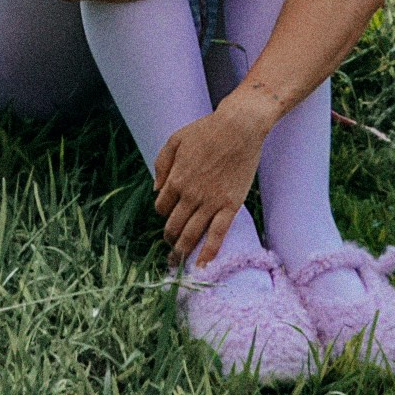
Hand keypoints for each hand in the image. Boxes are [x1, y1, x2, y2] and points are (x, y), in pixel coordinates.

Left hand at [155, 92, 270, 265]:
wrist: (239, 128)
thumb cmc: (207, 130)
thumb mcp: (174, 140)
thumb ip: (161, 164)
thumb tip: (156, 189)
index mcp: (175, 178)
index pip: (161, 207)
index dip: (163, 213)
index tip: (169, 215)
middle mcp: (190, 194)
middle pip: (173, 225)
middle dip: (169, 239)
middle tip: (170, 248)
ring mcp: (210, 202)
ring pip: (191, 234)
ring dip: (182, 251)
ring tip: (178, 263)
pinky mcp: (230, 206)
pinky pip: (217, 234)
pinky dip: (209, 253)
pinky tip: (202, 266)